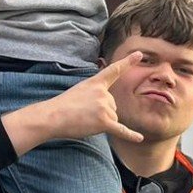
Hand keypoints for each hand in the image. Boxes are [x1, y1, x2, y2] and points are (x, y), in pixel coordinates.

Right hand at [3, 52, 144, 151]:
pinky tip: (139, 138)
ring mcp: (104, 107)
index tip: (139, 54)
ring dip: (101, 123)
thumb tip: (108, 110)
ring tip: (84, 121)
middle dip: (101, 113)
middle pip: (113, 106)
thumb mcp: (79, 91)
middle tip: (82, 114)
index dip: (127, 62)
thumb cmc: (62, 106)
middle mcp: (102, 93)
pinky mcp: (104, 121)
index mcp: (95, 83)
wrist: (52, 117)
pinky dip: (130, 135)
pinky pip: (120, 129)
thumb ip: (95, 95)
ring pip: (113, 119)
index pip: (113, 71)